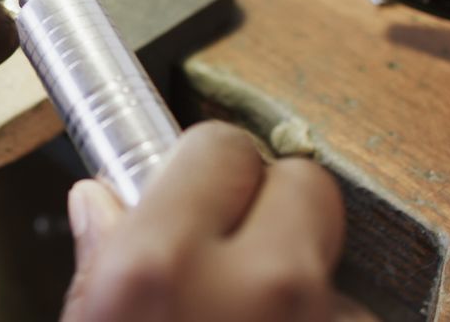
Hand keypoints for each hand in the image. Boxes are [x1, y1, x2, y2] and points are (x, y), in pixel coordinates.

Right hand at [62, 121, 350, 321]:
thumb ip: (100, 259)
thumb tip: (100, 204)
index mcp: (161, 264)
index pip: (219, 145)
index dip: (205, 165)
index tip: (195, 182)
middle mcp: (253, 285)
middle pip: (302, 181)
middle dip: (270, 201)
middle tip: (232, 241)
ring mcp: (318, 318)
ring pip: (329, 251)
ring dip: (296, 267)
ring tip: (251, 307)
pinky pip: (349, 306)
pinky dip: (318, 314)